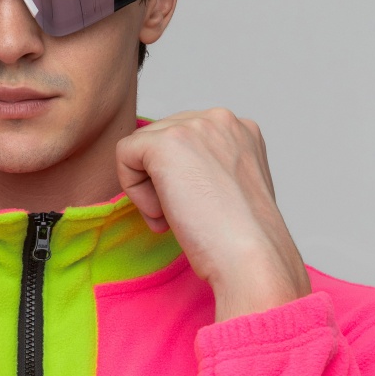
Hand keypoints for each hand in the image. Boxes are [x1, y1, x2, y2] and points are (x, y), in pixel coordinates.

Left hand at [116, 109, 310, 320]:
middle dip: (162, 182)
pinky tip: (160, 214)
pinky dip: (133, 189)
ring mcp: (195, 126)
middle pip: (162, 139)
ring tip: (172, 219)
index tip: (195, 210)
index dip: (181, 178)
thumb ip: (210, 171)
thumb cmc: (243, 240)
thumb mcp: (232, 191)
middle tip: (179, 219)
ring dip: (149, 188)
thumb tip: (175, 177)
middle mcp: (220, 119)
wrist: (249, 256)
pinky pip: (124, 154)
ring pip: (141, 148)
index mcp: (240, 130)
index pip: (187, 140)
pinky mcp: (167, 142)